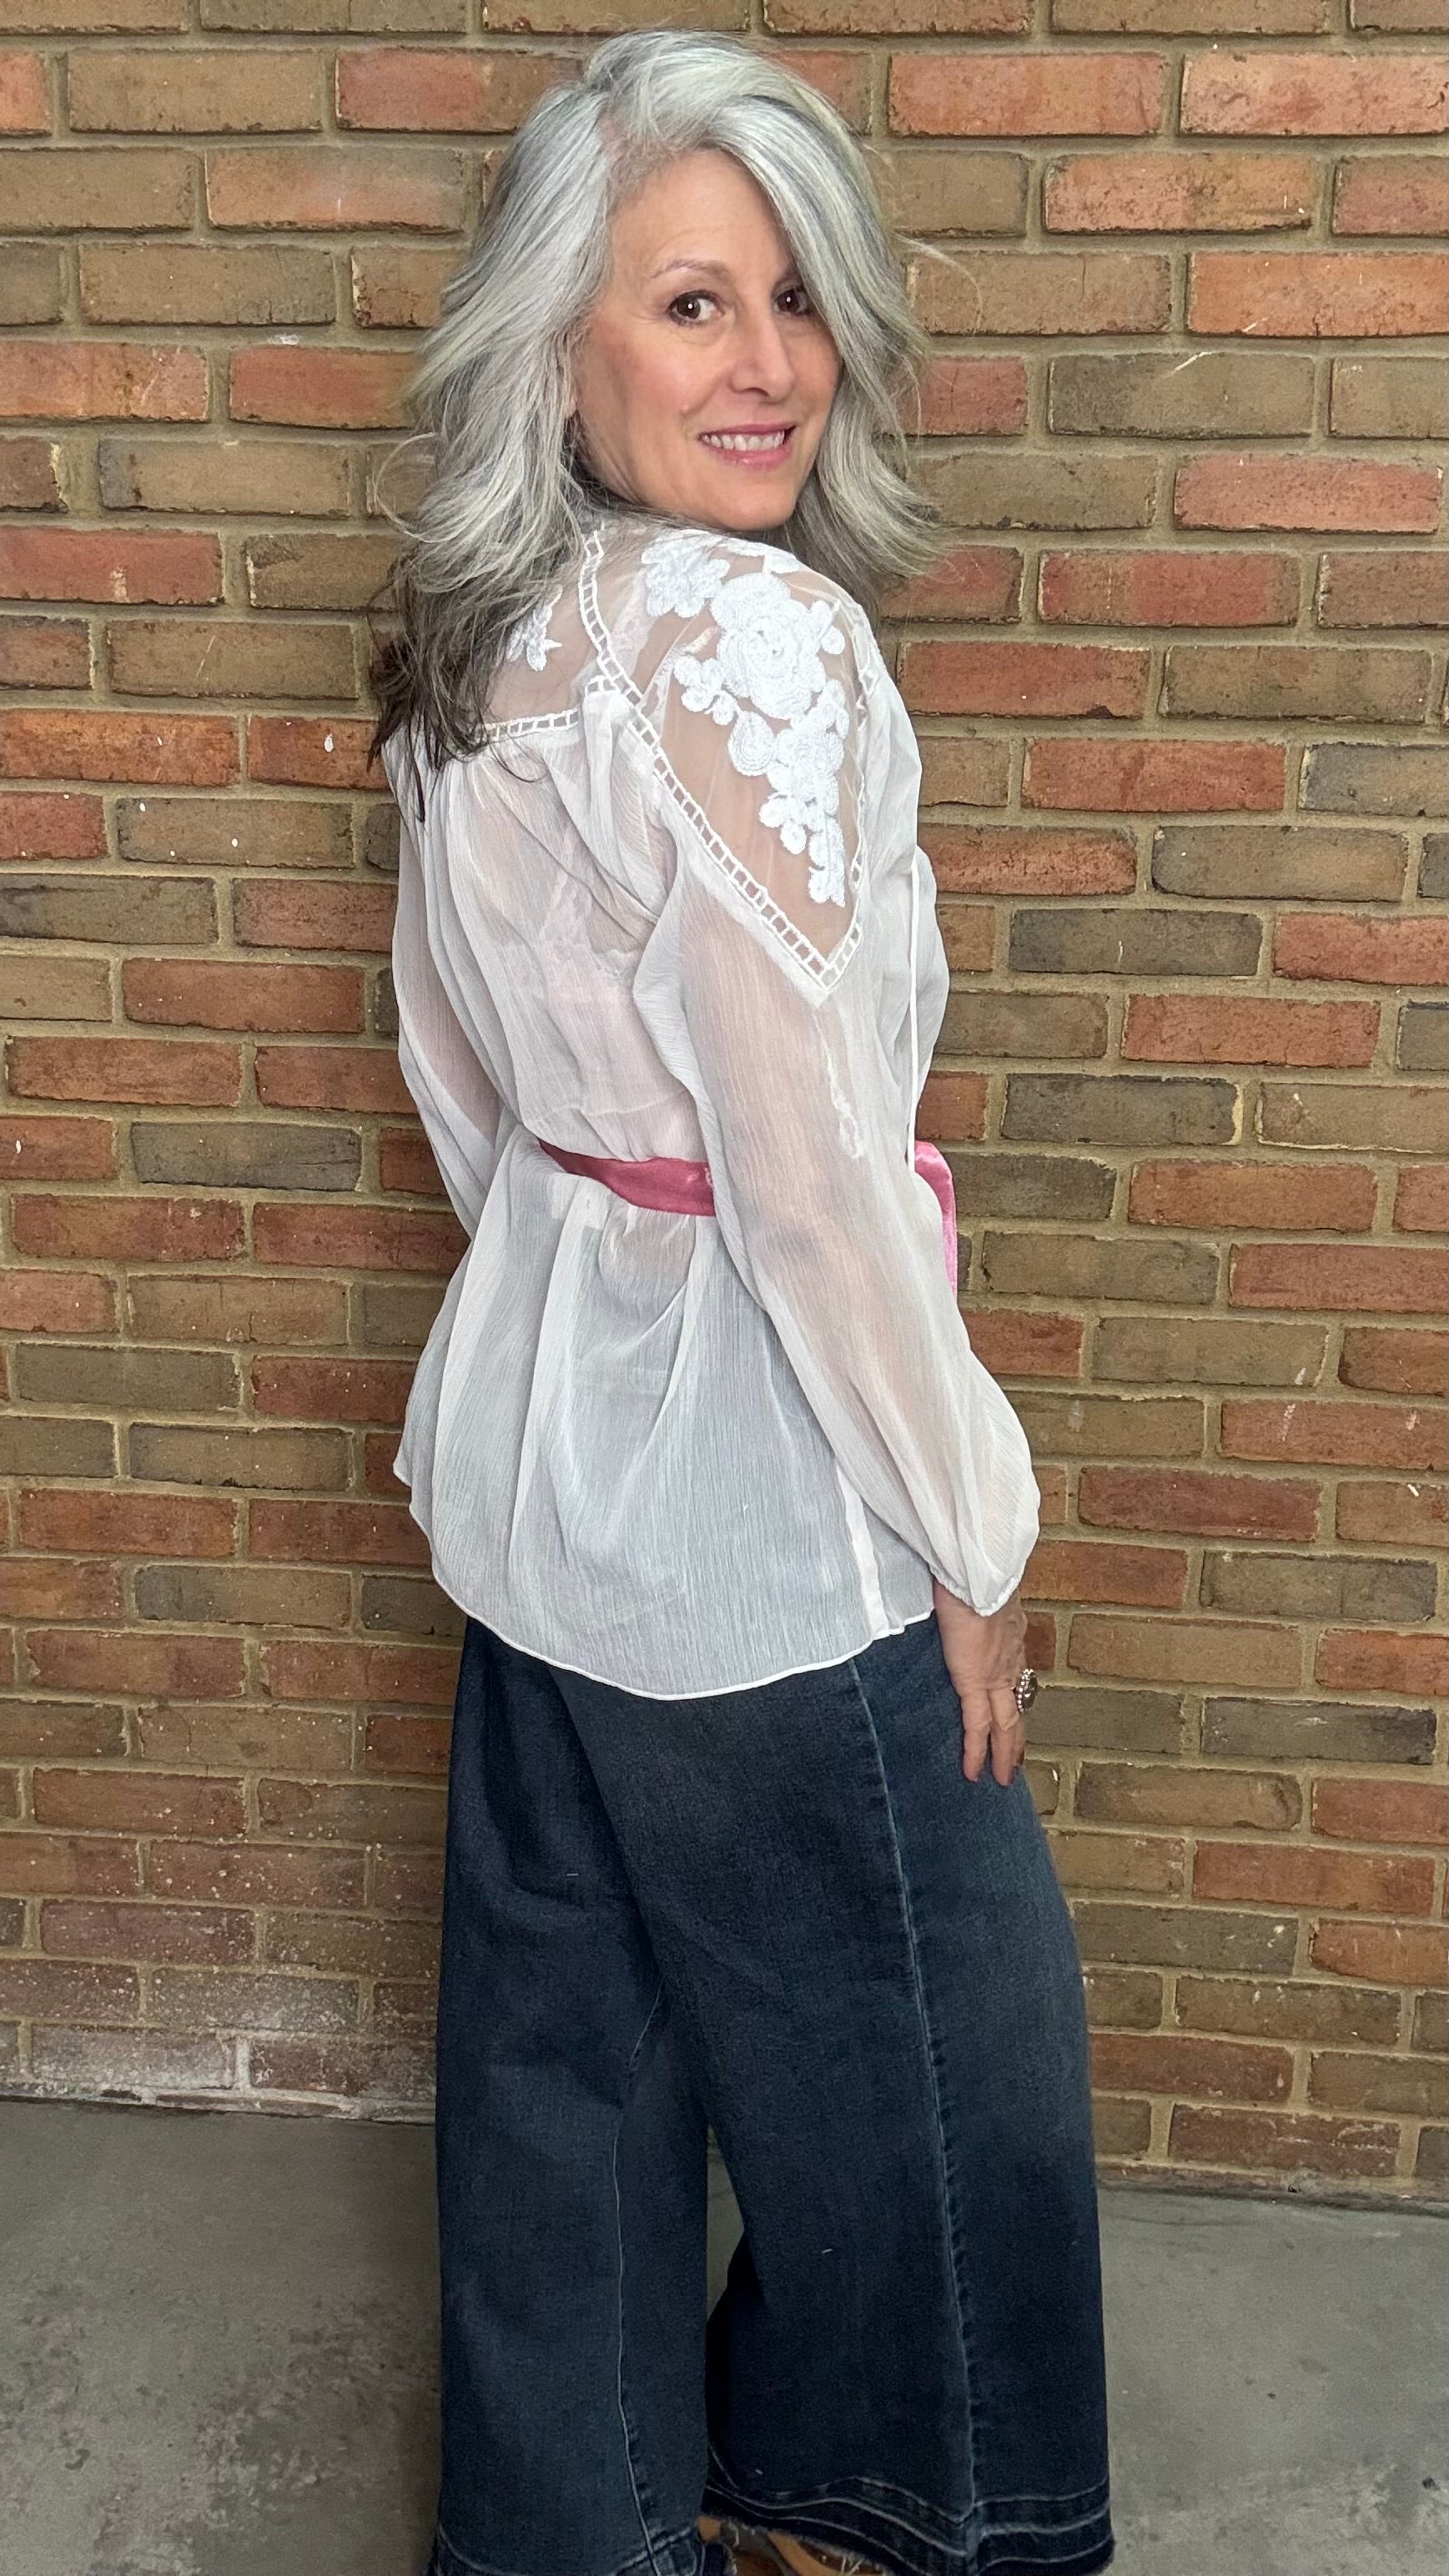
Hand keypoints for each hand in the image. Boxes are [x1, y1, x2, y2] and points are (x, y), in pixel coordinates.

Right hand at [932, 1577, 1028, 1785]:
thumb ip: (970, 1598)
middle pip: (1016, 1707)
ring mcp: (996, 1674)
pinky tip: (974, 1773)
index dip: (1013, 1699)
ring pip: (1005, 1723)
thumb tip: (959, 1594)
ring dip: (1005, 1751)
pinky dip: (977, 1752)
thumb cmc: (969, 1568)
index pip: (1014, 1676)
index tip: (1013, 1716)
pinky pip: (977, 1726)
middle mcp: (1010, 1659)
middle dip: (1016, 1736)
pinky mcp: (977, 1682)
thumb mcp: (974, 1587)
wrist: (975, 1568)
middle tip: (1016, 1761)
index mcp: (1009, 1636)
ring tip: (1003, 1777)